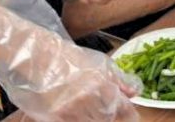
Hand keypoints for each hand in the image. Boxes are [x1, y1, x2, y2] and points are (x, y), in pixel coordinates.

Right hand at [13, 45, 138, 121]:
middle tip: (102, 106)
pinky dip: (77, 119)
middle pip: (108, 119)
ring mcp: (71, 111)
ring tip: (86, 106)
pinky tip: (74, 111)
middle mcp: (87, 100)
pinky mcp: (56, 117)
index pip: (123, 109)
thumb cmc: (70, 59)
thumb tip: (134, 92)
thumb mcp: (100, 63)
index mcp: (101, 85)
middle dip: (110, 115)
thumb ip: (119, 80)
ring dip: (94, 117)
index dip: (128, 113)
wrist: (40, 59)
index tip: (130, 114)